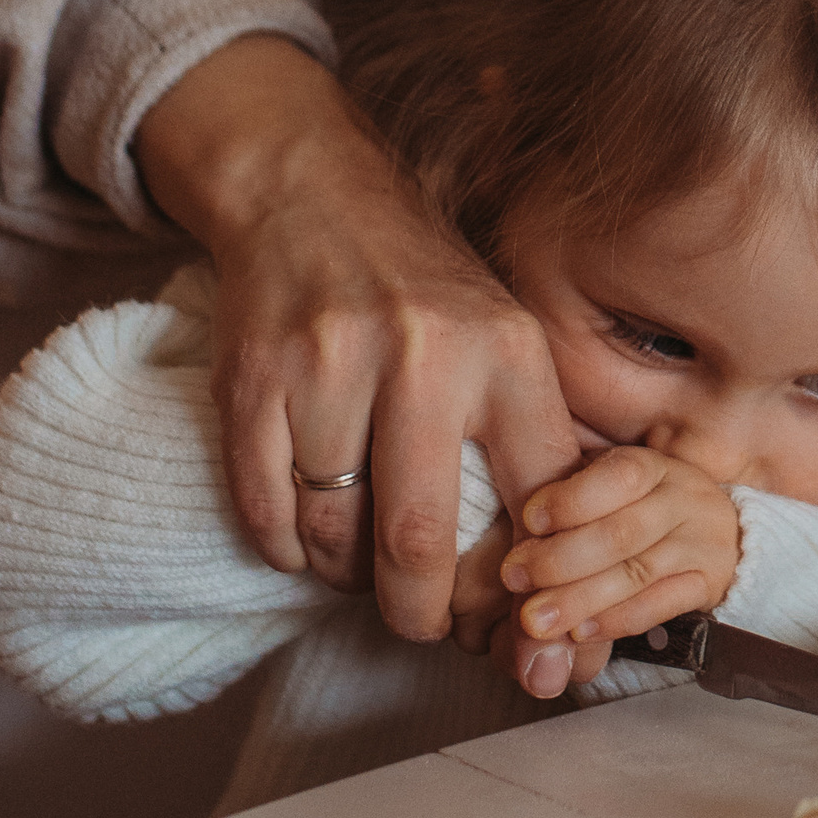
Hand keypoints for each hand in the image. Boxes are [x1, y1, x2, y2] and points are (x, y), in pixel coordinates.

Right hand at [136, 37, 580, 657]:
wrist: (311, 191)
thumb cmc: (425, 291)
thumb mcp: (507, 340)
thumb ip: (536, 442)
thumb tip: (565, 570)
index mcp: (507, 351)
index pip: (535, 500)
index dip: (527, 580)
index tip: (516, 615)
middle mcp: (422, 357)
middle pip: (418, 541)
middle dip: (423, 612)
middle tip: (426, 626)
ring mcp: (329, 367)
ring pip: (332, 534)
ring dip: (346, 577)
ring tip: (361, 569)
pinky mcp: (253, 380)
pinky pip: (265, 512)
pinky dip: (286, 549)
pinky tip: (306, 541)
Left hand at [494, 449, 742, 696]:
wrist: (723, 534)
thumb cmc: (643, 507)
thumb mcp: (615, 484)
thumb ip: (572, 490)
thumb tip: (511, 515)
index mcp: (655, 466)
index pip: (620, 476)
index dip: (572, 499)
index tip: (527, 520)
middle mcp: (685, 500)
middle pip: (622, 532)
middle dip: (560, 559)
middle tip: (513, 578)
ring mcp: (702, 543)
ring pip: (637, 573)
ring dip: (580, 598)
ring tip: (534, 619)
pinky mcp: (709, 584)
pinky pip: (661, 606)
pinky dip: (616, 620)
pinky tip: (579, 633)